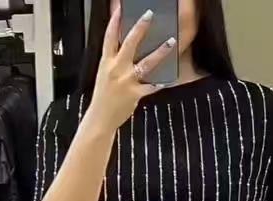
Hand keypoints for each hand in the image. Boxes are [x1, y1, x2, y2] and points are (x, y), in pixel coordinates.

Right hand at [87, 5, 175, 132]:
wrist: (101, 118)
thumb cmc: (104, 95)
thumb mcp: (105, 73)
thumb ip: (115, 60)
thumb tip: (126, 47)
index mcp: (106, 62)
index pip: (110, 37)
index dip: (115, 21)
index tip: (121, 9)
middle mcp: (116, 69)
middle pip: (130, 43)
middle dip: (140, 28)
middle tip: (149, 14)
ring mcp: (126, 81)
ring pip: (146, 63)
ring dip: (160, 52)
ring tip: (171, 42)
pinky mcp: (135, 94)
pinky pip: (151, 86)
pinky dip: (160, 82)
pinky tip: (169, 78)